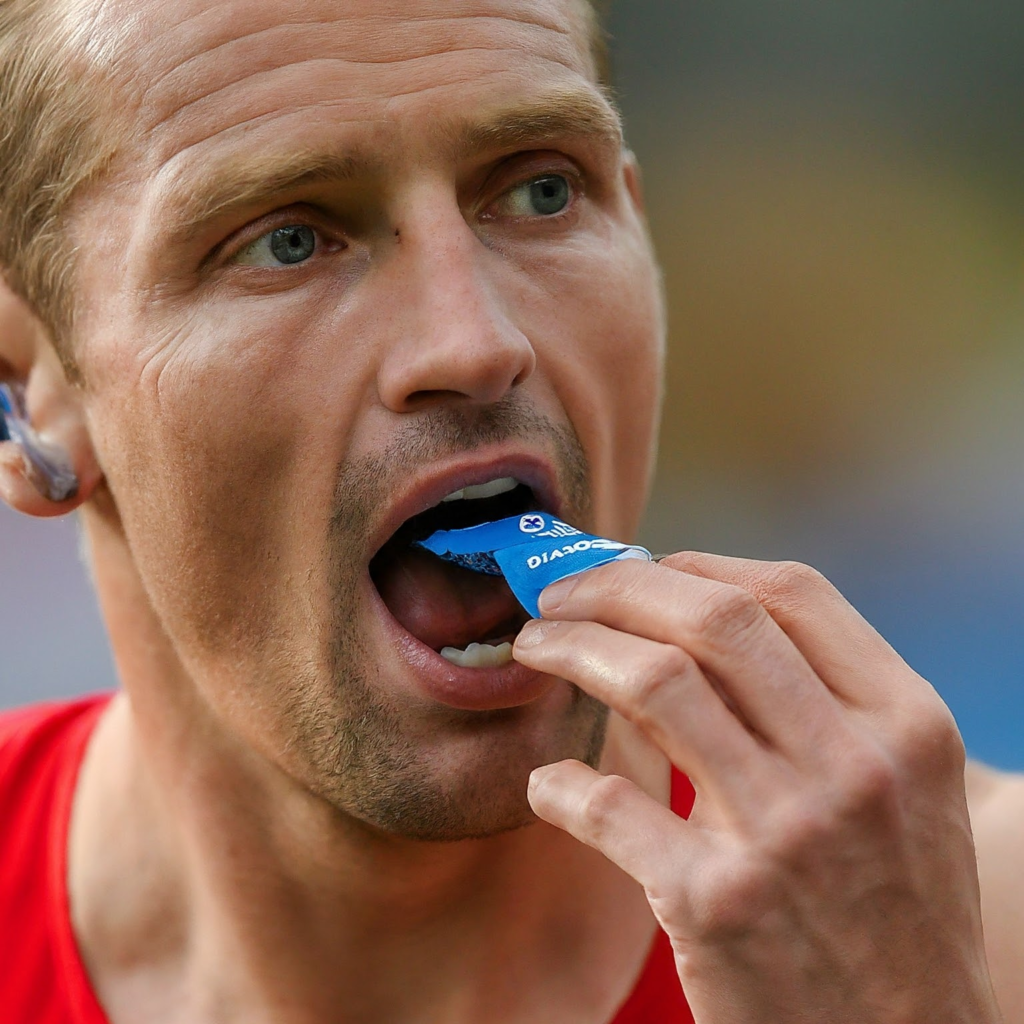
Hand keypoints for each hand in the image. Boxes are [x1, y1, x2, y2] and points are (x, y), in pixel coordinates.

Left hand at [513, 552, 1002, 1023]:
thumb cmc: (897, 912)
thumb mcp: (902, 791)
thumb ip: (824, 705)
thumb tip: (697, 625)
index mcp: (905, 723)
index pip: (791, 592)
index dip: (697, 563)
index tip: (641, 566)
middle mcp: (852, 764)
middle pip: (713, 617)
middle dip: (617, 586)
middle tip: (560, 594)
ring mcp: (785, 833)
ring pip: (654, 684)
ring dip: (571, 649)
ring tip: (534, 648)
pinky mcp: (717, 904)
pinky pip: (608, 806)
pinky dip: (559, 784)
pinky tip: (547, 786)